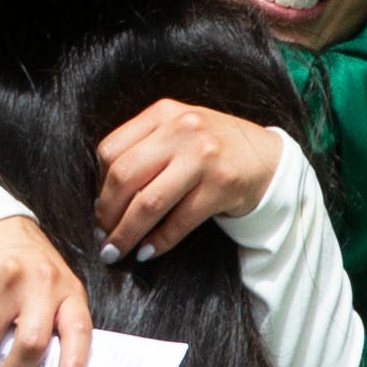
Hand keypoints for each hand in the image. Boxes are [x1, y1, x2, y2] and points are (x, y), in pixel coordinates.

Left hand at [92, 98, 283, 261]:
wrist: (269, 158)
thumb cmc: (213, 150)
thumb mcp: (178, 132)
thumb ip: (144, 149)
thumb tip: (102, 198)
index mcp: (163, 113)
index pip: (111, 150)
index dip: (98, 185)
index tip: (98, 209)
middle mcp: (181, 129)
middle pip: (124, 176)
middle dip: (107, 214)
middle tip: (102, 237)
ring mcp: (202, 156)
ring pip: (149, 202)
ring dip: (127, 233)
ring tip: (115, 252)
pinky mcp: (221, 185)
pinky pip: (179, 220)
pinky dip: (159, 241)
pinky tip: (148, 252)